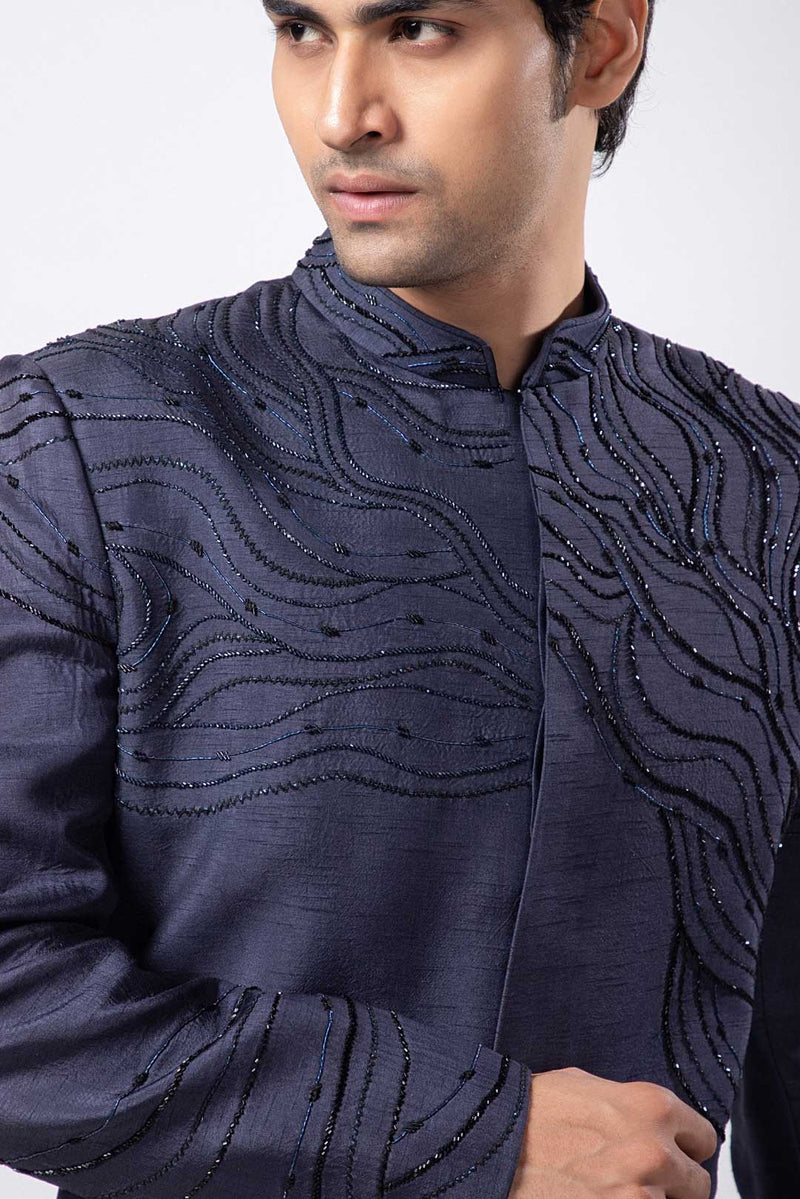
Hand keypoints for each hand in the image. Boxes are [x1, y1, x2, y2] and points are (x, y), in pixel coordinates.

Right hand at [508, 1066, 717, 1198]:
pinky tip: (601, 1197)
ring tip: (613, 1188)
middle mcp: (654, 1151)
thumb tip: (654, 1122)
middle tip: (638, 1177)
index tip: (671, 1151)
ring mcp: (639, 1195)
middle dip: (673, 1182)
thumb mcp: (586, 1087)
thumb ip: (630, 1105)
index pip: (704, 1137)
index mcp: (651, 1106)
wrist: (491, 1147)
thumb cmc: (531, 1111)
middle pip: (697, 1184)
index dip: (685, 1145)